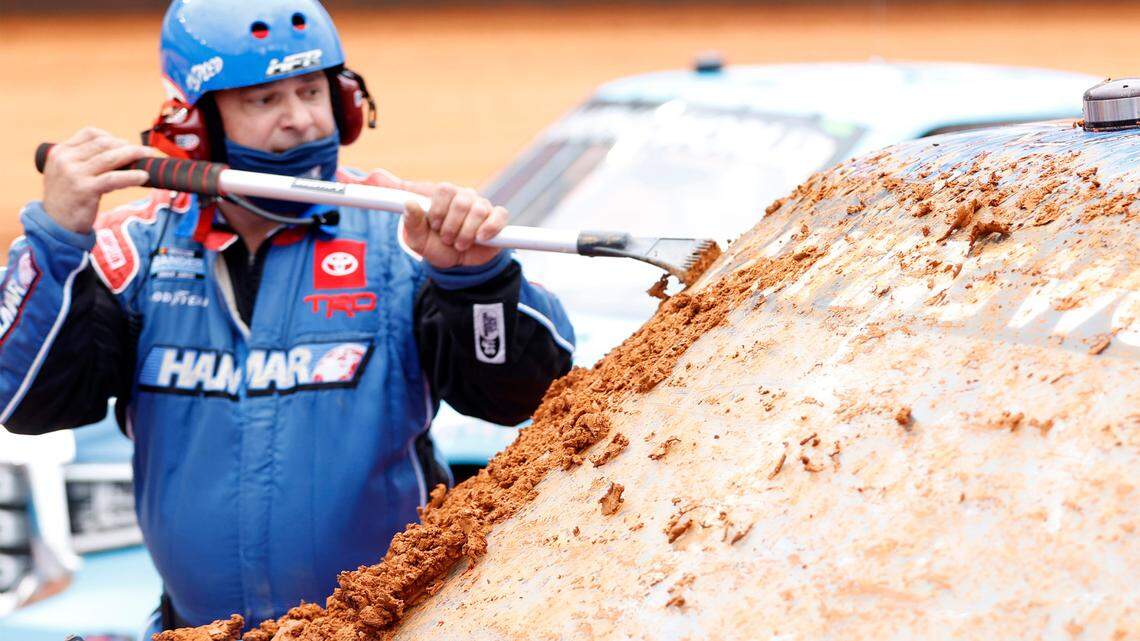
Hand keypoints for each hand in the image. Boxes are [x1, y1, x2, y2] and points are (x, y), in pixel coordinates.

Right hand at [41, 127, 156, 233]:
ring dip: (134, 155)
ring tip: (148, 158)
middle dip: (127, 145)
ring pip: (110, 158)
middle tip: (145, 151)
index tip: (125, 144)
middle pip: (103, 144)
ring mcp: (74, 174)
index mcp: (60, 152)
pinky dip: (132, 176)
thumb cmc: (68, 199)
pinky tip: (144, 176)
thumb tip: (121, 152)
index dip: (111, 136)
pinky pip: (114, 178)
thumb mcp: (67, 173)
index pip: (89, 133)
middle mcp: (65, 160)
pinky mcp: (85, 189)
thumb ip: (85, 160)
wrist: (55, 224)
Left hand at [401, 183, 507, 268]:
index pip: (444, 189)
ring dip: (467, 233)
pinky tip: (480, 238)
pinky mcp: (497, 218)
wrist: (457, 265)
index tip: (434, 225)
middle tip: (447, 239)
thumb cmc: (436, 246)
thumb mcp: (418, 239)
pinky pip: (499, 215)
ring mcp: (482, 206)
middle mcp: (464, 197)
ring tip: (460, 244)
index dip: (439, 209)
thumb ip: (410, 221)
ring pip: (479, 210)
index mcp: (444, 197)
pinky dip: (489, 228)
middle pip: (461, 201)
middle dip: (452, 226)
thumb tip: (409, 203)